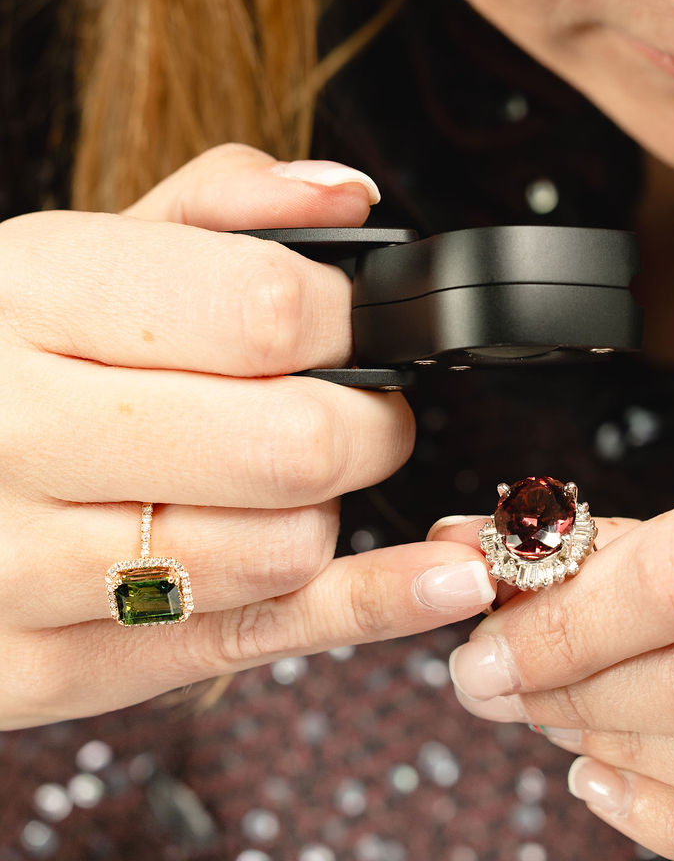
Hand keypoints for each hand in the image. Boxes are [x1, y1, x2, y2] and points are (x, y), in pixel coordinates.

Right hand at [0, 143, 494, 729]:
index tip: (352, 323)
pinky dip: (369, 607)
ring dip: (320, 508)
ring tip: (277, 476)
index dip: (346, 318)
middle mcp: (13, 431)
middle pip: (291, 444)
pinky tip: (440, 580)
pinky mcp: (44, 666)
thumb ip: (223, 203)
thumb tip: (347, 198)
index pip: (261, 311)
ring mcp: (18, 565)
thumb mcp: (83, 246)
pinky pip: (250, 643)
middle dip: (368, 422)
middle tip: (355, 407)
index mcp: (30, 296)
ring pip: (280, 551)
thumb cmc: (4, 349)